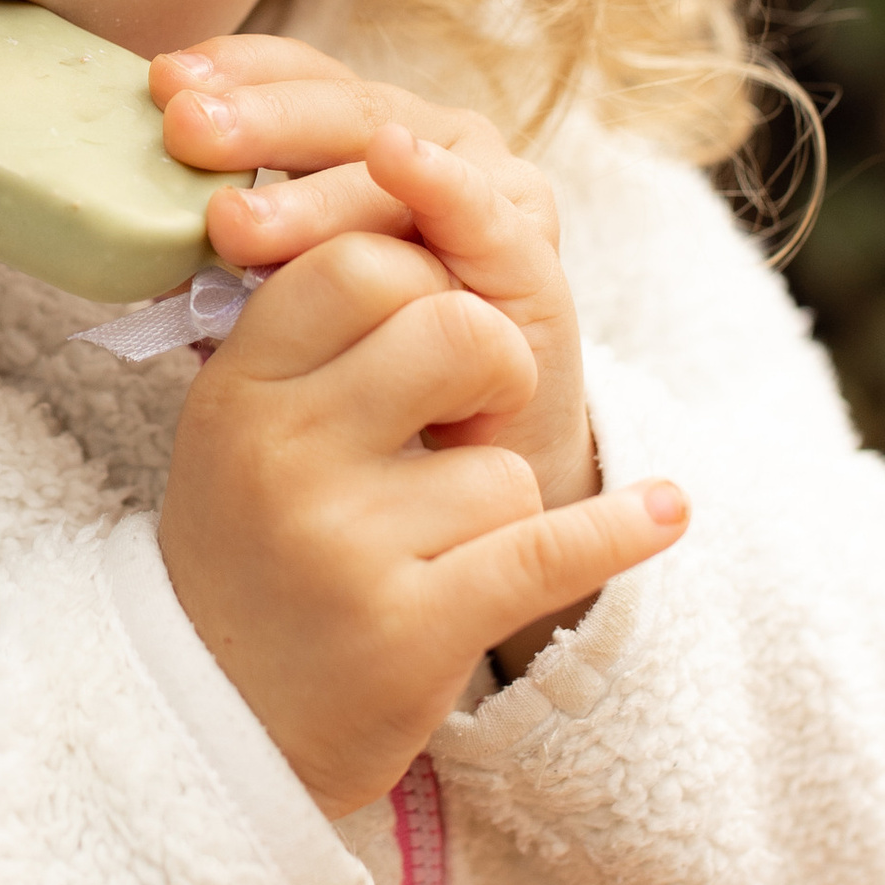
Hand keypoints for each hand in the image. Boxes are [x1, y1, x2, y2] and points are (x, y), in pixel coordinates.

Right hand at [150, 53, 683, 807]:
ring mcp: (347, 544)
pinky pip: (547, 552)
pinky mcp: (414, 628)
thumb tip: (402, 166)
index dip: (418, 271)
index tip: (420, 313)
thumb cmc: (250, 538)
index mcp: (242, 387)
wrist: (218, 718)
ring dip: (494, 500)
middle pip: (451, 328)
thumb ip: (311, 312)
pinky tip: (666, 513)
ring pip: (502, 459)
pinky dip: (617, 534)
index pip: (359, 261)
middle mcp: (285, 455)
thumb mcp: (244, 415)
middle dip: (487, 359)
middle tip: (459, 412)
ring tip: (429, 543)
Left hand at [154, 37, 597, 523]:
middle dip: (256, 119)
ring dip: (314, 188)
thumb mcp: (275, 289)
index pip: (297, 74)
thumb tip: (121, 230)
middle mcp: (428, 140)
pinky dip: (440, 181)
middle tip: (183, 129)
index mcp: (362, 131)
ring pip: (393, 162)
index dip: (234, 68)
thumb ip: (222, 249)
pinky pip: (481, 212)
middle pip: (336, 108)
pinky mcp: (529, 255)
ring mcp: (487, 188)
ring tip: (234, 222)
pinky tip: (398, 158)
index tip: (161, 80)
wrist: (463, 453)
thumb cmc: (359, 355)